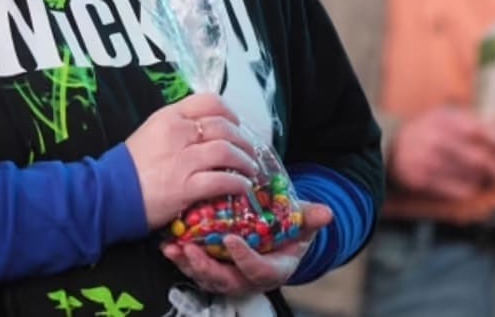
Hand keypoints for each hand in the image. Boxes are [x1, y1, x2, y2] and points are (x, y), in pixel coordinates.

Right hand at [126, 93, 259, 229]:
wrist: (108, 194)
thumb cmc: (128, 167)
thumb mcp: (150, 133)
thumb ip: (176, 128)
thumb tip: (202, 130)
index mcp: (169, 116)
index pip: (209, 102)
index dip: (230, 113)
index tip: (236, 124)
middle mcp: (178, 133)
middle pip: (224, 127)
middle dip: (243, 140)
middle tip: (249, 151)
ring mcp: (183, 160)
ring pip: (227, 152)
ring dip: (245, 162)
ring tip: (250, 170)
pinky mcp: (186, 187)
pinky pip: (222, 180)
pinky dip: (238, 183)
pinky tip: (242, 187)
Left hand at [161, 201, 332, 295]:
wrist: (275, 237)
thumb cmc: (289, 231)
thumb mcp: (301, 223)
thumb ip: (309, 218)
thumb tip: (326, 213)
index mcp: (273, 271)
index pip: (258, 271)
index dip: (245, 258)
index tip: (231, 240)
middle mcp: (248, 279)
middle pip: (225, 281)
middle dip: (206, 268)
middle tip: (192, 250)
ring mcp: (228, 275)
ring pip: (205, 277)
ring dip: (188, 264)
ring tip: (175, 247)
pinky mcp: (211, 267)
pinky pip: (194, 267)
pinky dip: (180, 257)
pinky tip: (168, 243)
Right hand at [389, 106, 494, 199]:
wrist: (391, 149)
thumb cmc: (429, 131)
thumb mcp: (444, 116)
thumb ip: (472, 122)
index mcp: (441, 119)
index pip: (477, 131)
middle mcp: (433, 139)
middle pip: (478, 158)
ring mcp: (426, 161)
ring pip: (471, 177)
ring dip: (484, 179)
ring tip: (487, 176)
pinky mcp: (421, 180)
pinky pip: (458, 191)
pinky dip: (470, 189)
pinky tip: (471, 184)